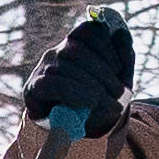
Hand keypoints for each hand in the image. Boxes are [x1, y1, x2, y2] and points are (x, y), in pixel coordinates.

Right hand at [24, 12, 133, 142]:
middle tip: (119, 93)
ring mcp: (44, 68)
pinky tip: (91, 103)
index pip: (89, 30)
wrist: (78, 128)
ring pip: (66, 67)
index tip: (119, 68)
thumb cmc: (99, 99)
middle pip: (78, 50)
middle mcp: (58, 51)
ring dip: (93, 87)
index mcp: (77, 43)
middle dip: (103, 73)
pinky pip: (54, 84)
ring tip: (109, 104)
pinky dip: (76, 93)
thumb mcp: (119, 78)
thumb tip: (120, 33)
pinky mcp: (34, 87)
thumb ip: (124, 55)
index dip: (107, 47)